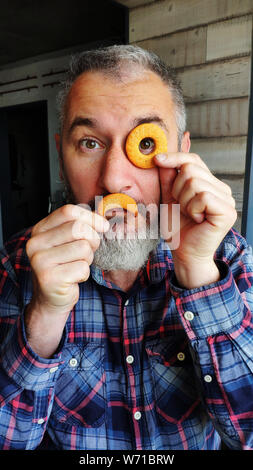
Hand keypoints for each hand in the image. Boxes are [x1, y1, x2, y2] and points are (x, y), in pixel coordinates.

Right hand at [25, 204, 108, 356]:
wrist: (51, 298)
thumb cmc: (64, 267)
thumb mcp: (69, 242)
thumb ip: (81, 226)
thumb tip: (104, 220)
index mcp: (40, 230)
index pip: (68, 211)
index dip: (90, 217)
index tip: (103, 226)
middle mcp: (36, 243)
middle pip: (78, 228)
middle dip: (92, 240)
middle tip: (88, 251)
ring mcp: (40, 261)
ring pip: (83, 248)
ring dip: (87, 259)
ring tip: (77, 266)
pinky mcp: (49, 278)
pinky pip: (82, 268)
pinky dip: (84, 274)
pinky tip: (74, 278)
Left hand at [154, 152, 236, 287]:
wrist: (184, 254)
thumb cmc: (177, 229)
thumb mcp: (168, 199)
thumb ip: (168, 178)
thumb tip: (162, 156)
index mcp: (210, 184)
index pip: (193, 159)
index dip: (175, 157)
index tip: (157, 159)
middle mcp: (221, 189)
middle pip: (191, 169)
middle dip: (177, 189)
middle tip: (181, 207)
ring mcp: (227, 199)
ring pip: (195, 182)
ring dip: (184, 201)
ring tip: (189, 214)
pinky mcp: (227, 211)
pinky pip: (203, 197)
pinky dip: (192, 208)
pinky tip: (196, 220)